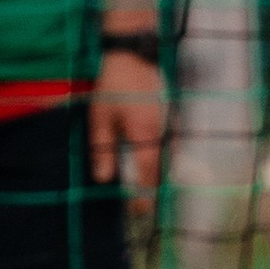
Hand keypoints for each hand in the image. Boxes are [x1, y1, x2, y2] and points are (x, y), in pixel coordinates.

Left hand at [91, 48, 167, 205]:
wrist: (132, 55)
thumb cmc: (112, 86)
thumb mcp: (100, 119)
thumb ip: (102, 150)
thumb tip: (105, 179)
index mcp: (144, 135)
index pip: (147, 174)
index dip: (144, 195)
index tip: (139, 212)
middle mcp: (162, 132)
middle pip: (162, 168)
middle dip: (154, 189)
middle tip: (144, 208)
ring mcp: (169, 123)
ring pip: (168, 157)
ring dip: (160, 174)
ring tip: (150, 192)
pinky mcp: (169, 115)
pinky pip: (169, 144)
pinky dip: (164, 157)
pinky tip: (156, 165)